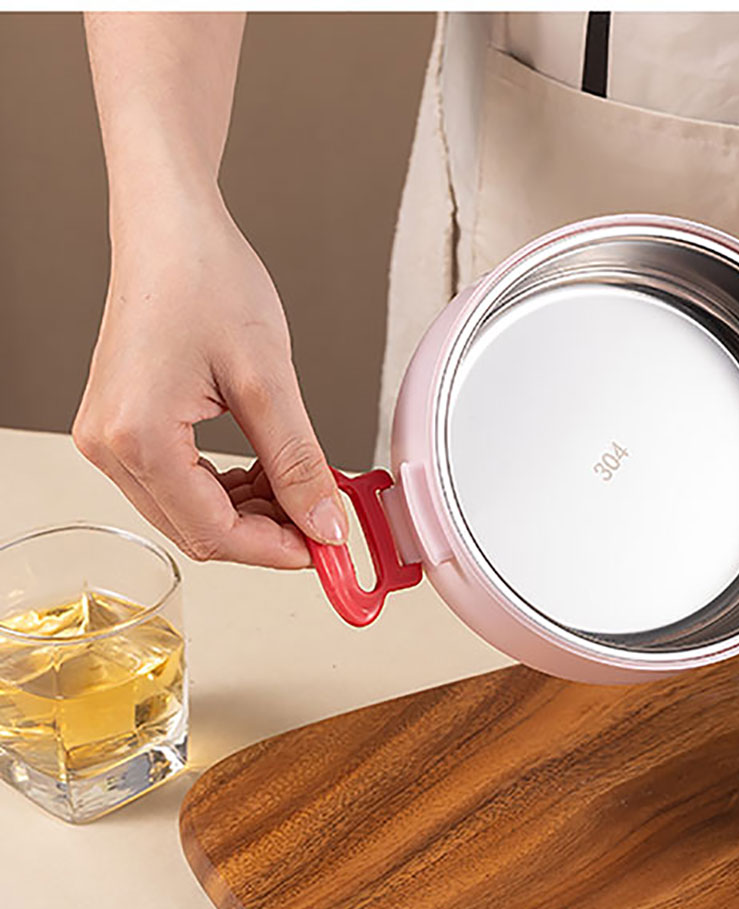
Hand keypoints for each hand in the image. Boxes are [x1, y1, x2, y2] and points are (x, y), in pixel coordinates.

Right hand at [74, 196, 345, 566]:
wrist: (168, 224)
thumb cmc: (203, 276)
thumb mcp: (268, 380)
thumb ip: (299, 464)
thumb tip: (326, 524)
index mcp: (138, 436)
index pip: (214, 534)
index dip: (277, 550)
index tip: (325, 547)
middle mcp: (110, 445)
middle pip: (198, 533)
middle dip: (266, 534)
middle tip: (321, 519)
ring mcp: (109, 439)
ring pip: (188, 515)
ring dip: (248, 514)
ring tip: (297, 485)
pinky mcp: (119, 429)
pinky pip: (176, 487)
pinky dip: (225, 491)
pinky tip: (263, 472)